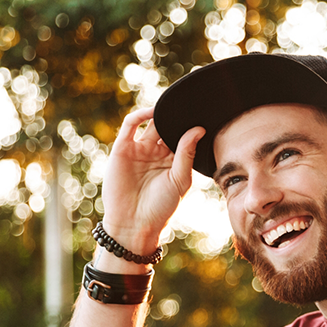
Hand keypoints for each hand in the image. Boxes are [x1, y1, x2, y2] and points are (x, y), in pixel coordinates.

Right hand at [100, 107, 205, 252]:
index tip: (204, 114)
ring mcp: (138, 150)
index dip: (190, 126)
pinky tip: (154, 112)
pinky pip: (130, 125)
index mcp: (172, 161)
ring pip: (151, 123)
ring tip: (173, 104)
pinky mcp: (122, 149)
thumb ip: (187, 153)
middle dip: (177, 116)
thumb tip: (199, 129)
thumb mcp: (180, 179)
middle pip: (167, 127)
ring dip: (160, 112)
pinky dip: (141, 115)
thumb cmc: (161, 207)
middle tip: (190, 103)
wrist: (135, 223)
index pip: (182, 137)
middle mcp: (155, 153)